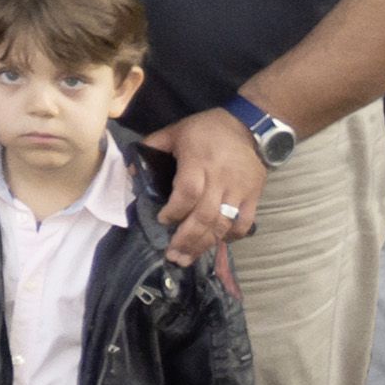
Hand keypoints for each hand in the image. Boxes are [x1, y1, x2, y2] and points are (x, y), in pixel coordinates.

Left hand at [154, 107, 263, 268]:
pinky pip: (244, 222)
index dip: (174, 211)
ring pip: (223, 223)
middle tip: (172, 255)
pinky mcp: (253, 196)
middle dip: (186, 239)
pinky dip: (231, 236)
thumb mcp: (176, 131)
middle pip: (204, 215)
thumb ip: (152, 146)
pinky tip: (217, 243)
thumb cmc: (208, 129)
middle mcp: (220, 178)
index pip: (187, 192)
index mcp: (199, 161)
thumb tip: (131, 170)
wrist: (251, 126)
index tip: (162, 220)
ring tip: (187, 258)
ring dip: (204, 244)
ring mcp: (239, 189)